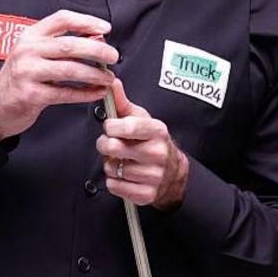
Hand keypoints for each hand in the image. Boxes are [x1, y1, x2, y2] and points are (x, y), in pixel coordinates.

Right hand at [0, 9, 118, 140]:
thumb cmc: (20, 77)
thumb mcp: (35, 53)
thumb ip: (63, 44)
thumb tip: (97, 38)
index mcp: (30, 35)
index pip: (62, 19)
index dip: (86, 21)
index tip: (106, 28)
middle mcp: (27, 51)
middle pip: (69, 45)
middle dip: (96, 50)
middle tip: (113, 56)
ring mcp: (28, 73)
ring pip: (69, 70)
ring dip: (94, 74)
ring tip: (108, 77)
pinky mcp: (31, 95)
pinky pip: (65, 93)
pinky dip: (85, 93)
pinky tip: (96, 92)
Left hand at [96, 77, 188, 210]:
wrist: (172, 172)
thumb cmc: (152, 141)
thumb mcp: (141, 118)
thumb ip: (122, 102)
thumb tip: (111, 82)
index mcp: (157, 131)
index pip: (126, 126)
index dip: (111, 126)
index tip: (111, 127)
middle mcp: (157, 153)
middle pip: (113, 147)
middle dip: (105, 145)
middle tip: (110, 144)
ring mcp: (153, 175)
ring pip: (111, 168)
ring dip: (110, 164)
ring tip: (121, 160)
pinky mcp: (146, 193)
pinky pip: (114, 186)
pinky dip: (114, 180)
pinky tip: (124, 175)